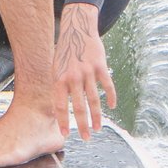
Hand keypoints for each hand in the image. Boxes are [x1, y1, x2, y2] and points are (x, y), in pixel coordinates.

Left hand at [52, 3, 115, 139]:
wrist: (77, 30)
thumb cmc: (64, 53)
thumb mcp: (55, 69)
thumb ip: (58, 88)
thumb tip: (57, 109)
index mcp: (59, 79)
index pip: (60, 105)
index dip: (63, 121)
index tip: (65, 134)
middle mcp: (73, 77)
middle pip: (79, 106)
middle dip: (82, 124)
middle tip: (86, 138)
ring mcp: (88, 72)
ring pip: (94, 99)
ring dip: (96, 116)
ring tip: (98, 128)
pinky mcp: (100, 66)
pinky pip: (107, 85)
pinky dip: (110, 96)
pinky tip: (112, 106)